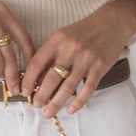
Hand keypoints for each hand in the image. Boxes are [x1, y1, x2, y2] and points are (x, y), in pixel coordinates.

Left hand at [24, 0, 135, 116]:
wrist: (112, 23)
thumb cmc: (83, 32)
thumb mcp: (63, 37)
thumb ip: (50, 56)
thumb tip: (37, 80)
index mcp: (57, 40)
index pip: (37, 62)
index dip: (28, 79)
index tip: (24, 92)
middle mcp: (70, 49)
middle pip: (52, 77)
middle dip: (41, 95)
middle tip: (36, 106)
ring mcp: (86, 58)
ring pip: (68, 86)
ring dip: (56, 102)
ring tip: (48, 113)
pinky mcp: (99, 67)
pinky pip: (87, 89)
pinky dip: (78, 102)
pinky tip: (70, 110)